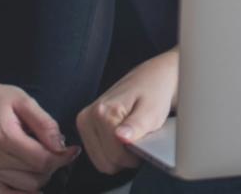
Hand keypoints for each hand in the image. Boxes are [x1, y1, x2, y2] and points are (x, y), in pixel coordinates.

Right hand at [0, 69, 79, 192]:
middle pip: (36, 176)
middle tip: (56, 150)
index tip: (74, 150)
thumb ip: (44, 124)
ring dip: (40, 177)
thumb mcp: (24, 101)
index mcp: (4, 137)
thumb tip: (61, 146)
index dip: (63, 158)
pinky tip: (32, 185)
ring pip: (26, 187)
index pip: (42, 161)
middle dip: (52, 165)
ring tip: (41, 158)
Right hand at [76, 48, 178, 174]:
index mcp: (103, 111)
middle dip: (125, 156)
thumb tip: (121, 137)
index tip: (143, 141)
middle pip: (105, 162)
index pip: (115, 156)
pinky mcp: (86, 125)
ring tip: (131, 135)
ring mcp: (86, 121)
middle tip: (138, 137)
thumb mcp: (152, 111)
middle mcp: (89, 116)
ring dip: (118, 154)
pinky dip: (112, 151)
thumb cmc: (154, 92)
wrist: (153, 78)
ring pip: (100, 161)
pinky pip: (99, 154)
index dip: (134, 155)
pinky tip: (122, 136)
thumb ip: (137, 125)